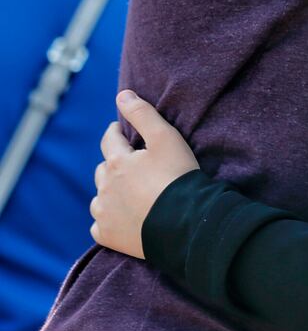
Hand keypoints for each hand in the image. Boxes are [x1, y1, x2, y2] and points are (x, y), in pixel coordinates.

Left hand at [91, 90, 199, 259]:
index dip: (117, 133)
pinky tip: (124, 219)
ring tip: (131, 194)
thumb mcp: (166, 138)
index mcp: (117, 161)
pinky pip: (101, 225)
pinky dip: (110, 219)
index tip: (123, 133)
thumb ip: (143, 114)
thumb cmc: (178, 177)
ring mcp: (103, 213)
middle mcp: (104, 186)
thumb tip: (122, 94)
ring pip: (100, 197)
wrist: (185, 223)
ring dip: (111, 192)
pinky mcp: (107, 236)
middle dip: (115, 165)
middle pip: (104, 169)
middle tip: (134, 167)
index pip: (110, 139)